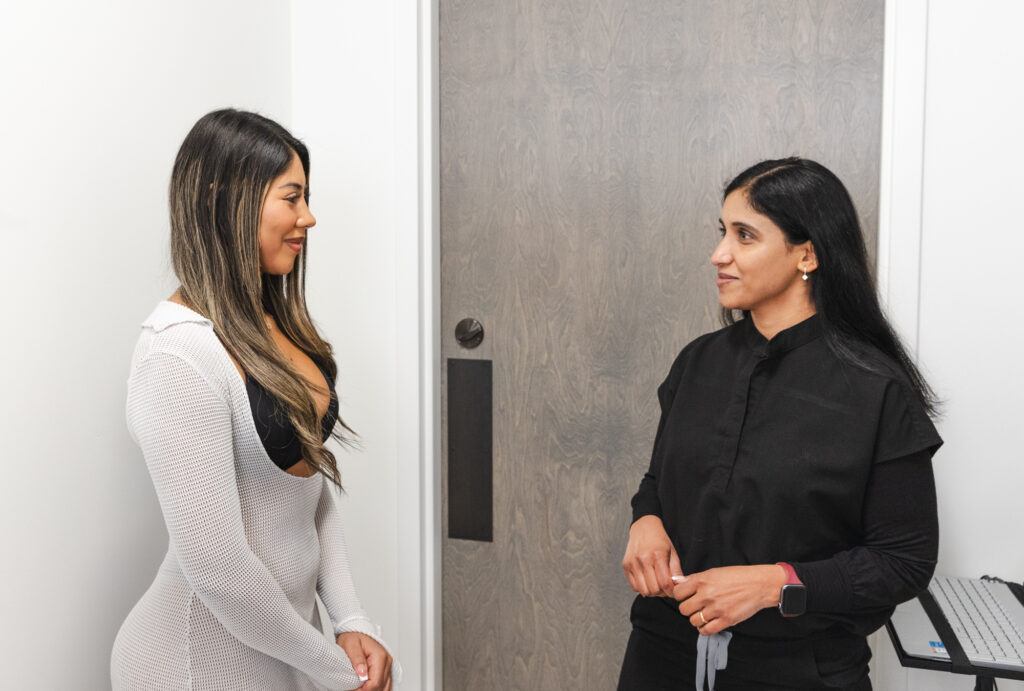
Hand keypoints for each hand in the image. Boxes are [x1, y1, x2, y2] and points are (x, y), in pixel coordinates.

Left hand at [336, 632, 392, 690]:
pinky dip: (377, 689)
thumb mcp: (351, 645)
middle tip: (352, 689)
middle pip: (380, 687)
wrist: (355, 632)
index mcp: (380, 656)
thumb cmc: (352, 638)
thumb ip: (357, 659)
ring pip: (385, 688)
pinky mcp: (385, 670)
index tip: (351, 690)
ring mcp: (387, 667)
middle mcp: (387, 662)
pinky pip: (385, 685)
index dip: (363, 690)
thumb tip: (362, 674)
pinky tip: (368, 689)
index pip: (375, 682)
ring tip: (359, 688)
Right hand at [621, 515, 683, 596]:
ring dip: (652, 592)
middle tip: (665, 588)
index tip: (673, 592)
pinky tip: (647, 581)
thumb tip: (680, 587)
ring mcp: (633, 563)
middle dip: (662, 592)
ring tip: (656, 585)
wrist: (644, 528)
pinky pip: (634, 587)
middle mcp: (643, 559)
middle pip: (654, 589)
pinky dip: (642, 588)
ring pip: (643, 591)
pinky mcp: (625, 565)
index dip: (671, 592)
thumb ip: (677, 572)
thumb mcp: (673, 553)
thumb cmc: (660, 541)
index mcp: (658, 555)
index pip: (665, 583)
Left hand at [671, 564, 786, 635]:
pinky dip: (704, 629)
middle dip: (687, 608)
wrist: (758, 585)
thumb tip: (676, 581)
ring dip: (696, 619)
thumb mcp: (713, 572)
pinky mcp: (726, 620)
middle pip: (683, 609)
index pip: (677, 592)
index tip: (686, 596)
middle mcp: (707, 595)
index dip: (680, 595)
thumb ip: (694, 579)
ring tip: (703, 614)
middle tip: (695, 606)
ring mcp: (716, 608)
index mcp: (702, 580)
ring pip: (693, 621)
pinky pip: (706, 631)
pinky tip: (708, 623)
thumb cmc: (737, 577)